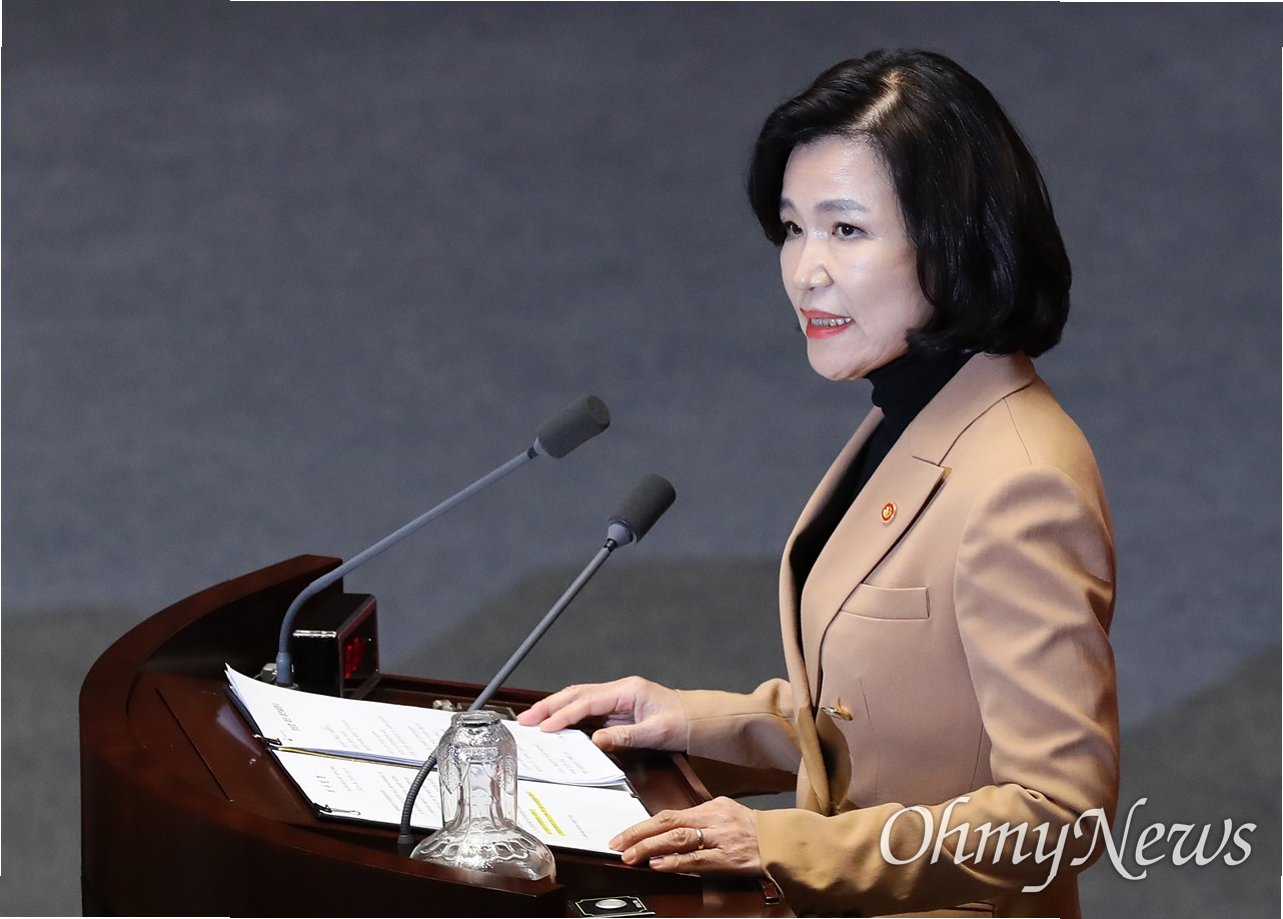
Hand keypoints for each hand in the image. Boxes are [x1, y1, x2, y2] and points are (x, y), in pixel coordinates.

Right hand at [515, 676, 685, 751]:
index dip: (564, 714)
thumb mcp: (657, 733)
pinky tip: (556, 724)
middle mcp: (619, 690)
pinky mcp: (617, 709)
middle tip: (526, 719)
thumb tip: (597, 740)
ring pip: (578, 700)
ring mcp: (617, 698)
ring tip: (533, 720)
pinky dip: (569, 716)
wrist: (699, 719)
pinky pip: (587, 710)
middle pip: (576, 694)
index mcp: (628, 690)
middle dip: (549, 706)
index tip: (545, 727)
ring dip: (555, 709)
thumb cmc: (682, 722)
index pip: (587, 701)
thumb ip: (626, 736)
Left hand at [610, 797, 761, 875]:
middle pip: (669, 823)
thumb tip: (669, 828)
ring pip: (680, 839)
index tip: (623, 835)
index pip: (669, 813)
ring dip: (651, 847)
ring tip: (632, 855)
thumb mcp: (725, 813)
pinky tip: (659, 865)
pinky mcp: (727, 859)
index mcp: (711, 807)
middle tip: (619, 845)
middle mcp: (714, 819)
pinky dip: (676, 862)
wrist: (783, 844)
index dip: (643, 825)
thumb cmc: (753, 830)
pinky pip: (697, 860)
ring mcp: (720, 839)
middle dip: (639, 834)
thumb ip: (699, 819)